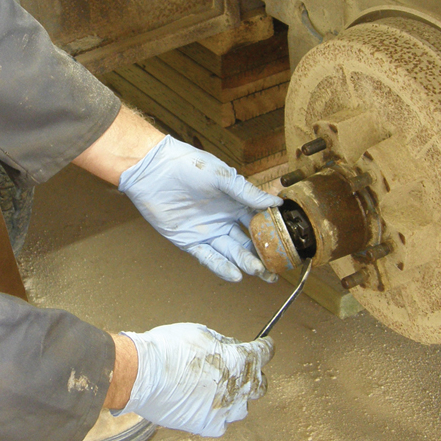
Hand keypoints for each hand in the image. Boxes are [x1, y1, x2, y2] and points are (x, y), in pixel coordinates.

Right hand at [114, 323, 273, 435]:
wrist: (144, 373)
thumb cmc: (168, 349)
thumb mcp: (201, 333)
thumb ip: (222, 343)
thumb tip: (230, 347)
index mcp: (240, 360)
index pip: (264, 353)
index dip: (265, 348)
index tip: (265, 346)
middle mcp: (239, 386)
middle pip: (260, 384)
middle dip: (253, 376)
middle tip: (240, 370)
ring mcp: (225, 409)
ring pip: (242, 407)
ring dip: (235, 398)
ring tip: (220, 391)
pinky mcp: (208, 425)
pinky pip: (221, 423)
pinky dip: (216, 415)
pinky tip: (206, 407)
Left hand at [118, 136, 282, 281]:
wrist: (153, 169)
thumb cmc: (188, 165)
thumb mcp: (222, 176)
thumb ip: (247, 193)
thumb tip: (277, 203)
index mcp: (234, 203)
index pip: (258, 222)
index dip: (272, 234)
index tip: (287, 246)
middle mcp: (223, 220)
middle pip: (247, 242)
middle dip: (262, 256)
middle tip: (275, 269)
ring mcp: (207, 232)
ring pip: (231, 252)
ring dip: (245, 263)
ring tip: (259, 272)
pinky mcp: (189, 242)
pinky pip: (208, 257)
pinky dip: (221, 267)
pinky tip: (236, 275)